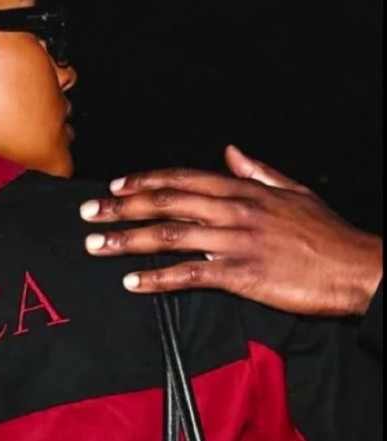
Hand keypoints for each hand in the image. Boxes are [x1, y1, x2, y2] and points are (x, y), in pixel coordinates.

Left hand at [80, 145, 382, 316]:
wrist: (357, 267)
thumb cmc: (326, 233)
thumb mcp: (294, 191)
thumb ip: (257, 171)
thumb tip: (231, 152)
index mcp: (243, 190)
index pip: (182, 179)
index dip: (144, 181)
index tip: (115, 185)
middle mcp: (233, 210)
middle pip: (165, 203)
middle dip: (121, 207)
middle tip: (88, 213)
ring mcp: (235, 241)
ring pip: (169, 236)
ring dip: (126, 240)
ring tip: (95, 246)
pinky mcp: (241, 273)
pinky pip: (189, 274)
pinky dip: (157, 279)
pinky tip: (132, 282)